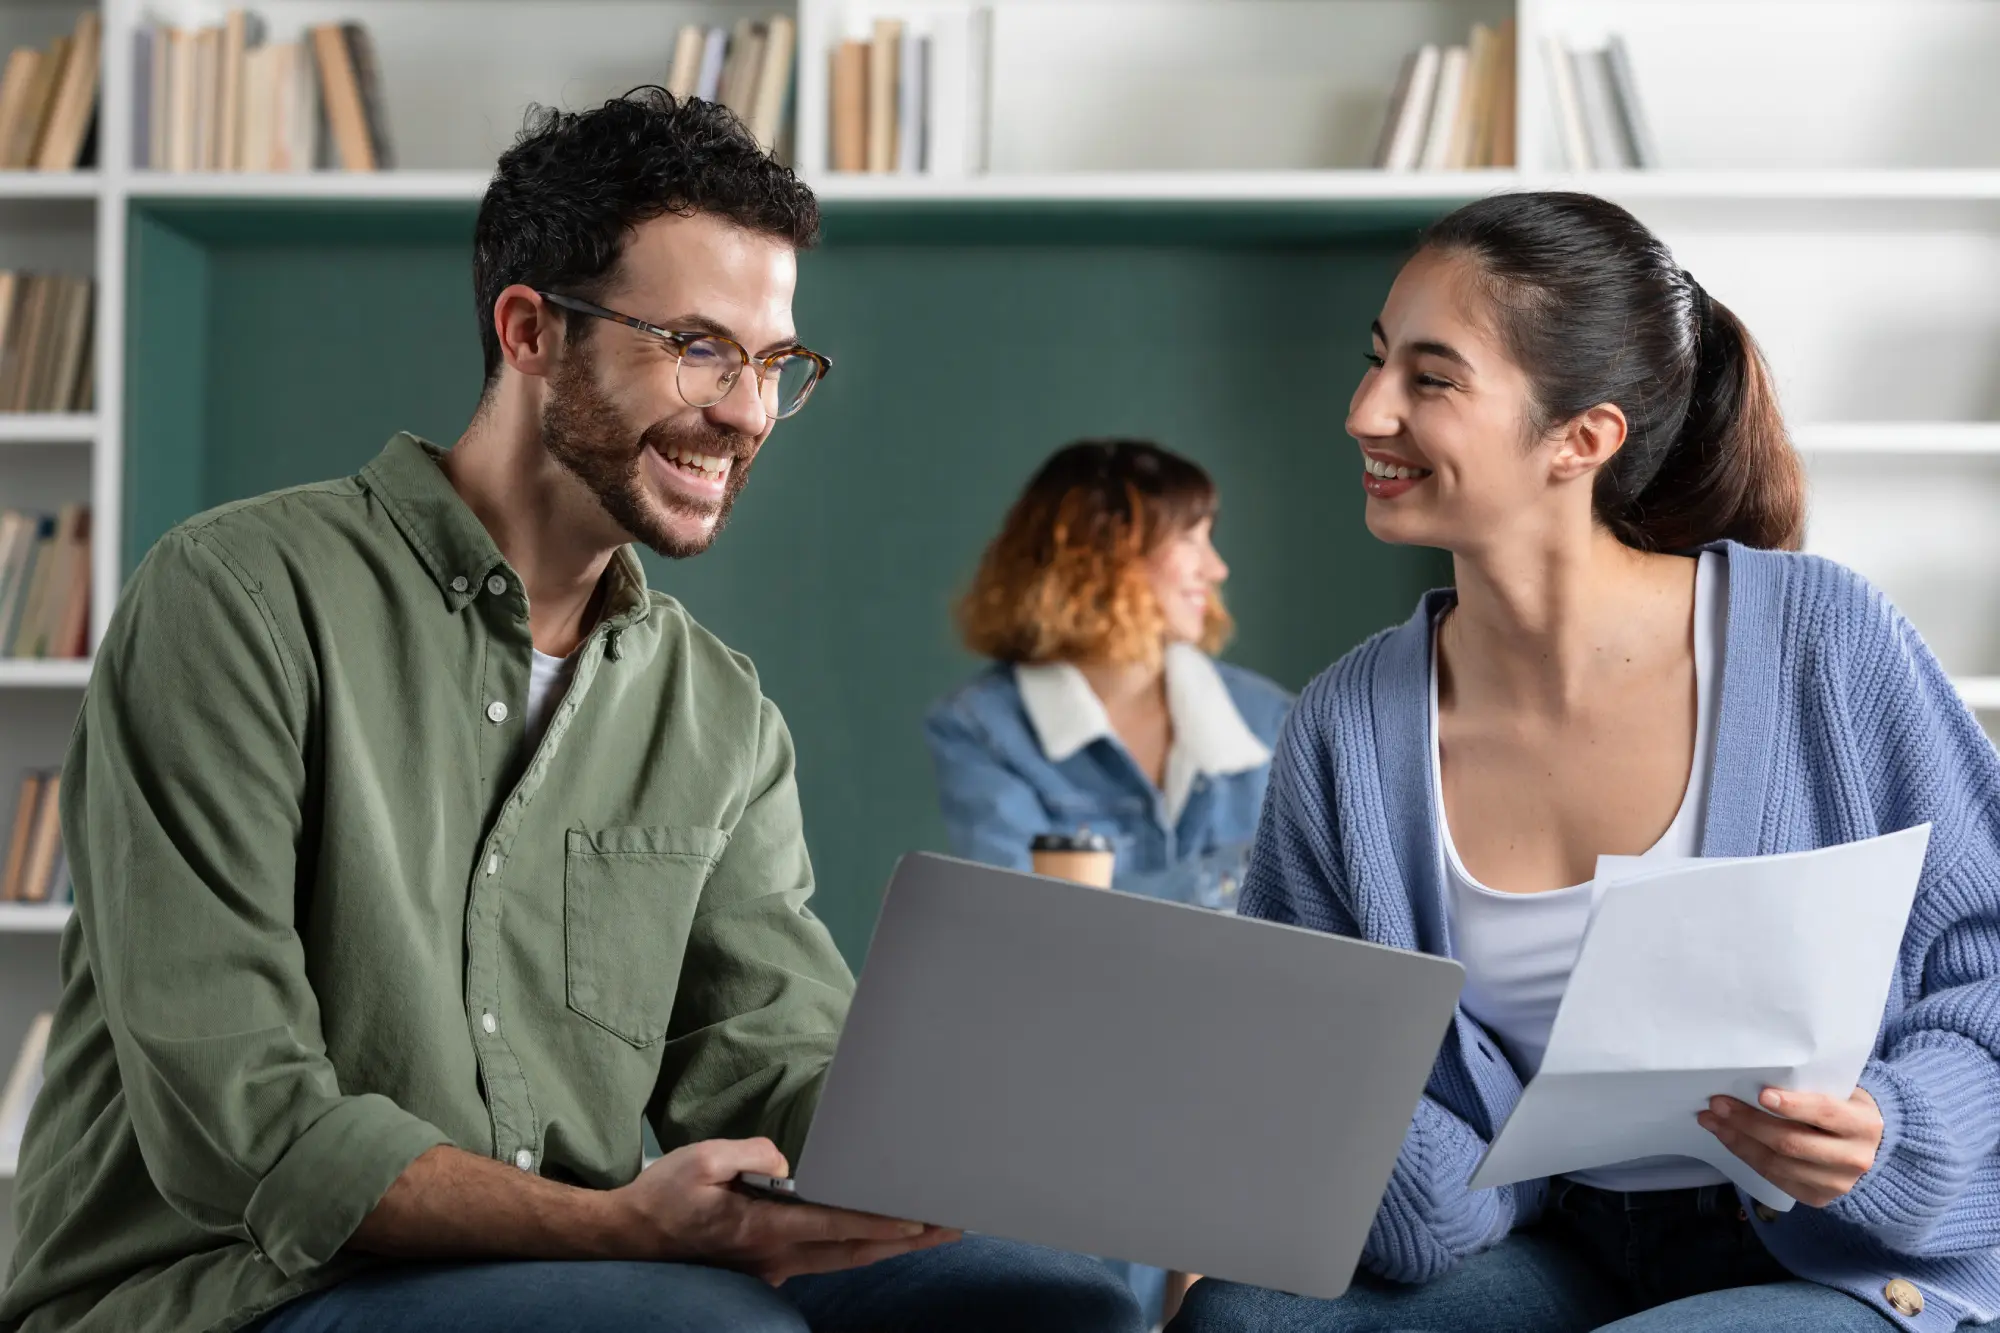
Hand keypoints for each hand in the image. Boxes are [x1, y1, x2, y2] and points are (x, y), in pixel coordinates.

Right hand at [612, 1137, 958, 1282]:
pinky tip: (880, 1234)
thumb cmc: (662, 1196)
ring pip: (843, 1259)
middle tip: (951, 1227)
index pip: (834, 1226)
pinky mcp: (766, 1266)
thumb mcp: (699, 1160)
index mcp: (761, 1228)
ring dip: (889, 1245)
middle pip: (854, 1251)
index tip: (918, 1219)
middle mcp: (774, 1255)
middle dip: (906, 1240)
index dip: (879, 1222)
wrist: (628, 1239)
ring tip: (930, 1231)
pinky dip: (857, 1246)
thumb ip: (750, 1154)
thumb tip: (787, 1162)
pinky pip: (823, 1257)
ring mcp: (772, 1267)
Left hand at [1697, 1087, 1882, 1206]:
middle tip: (1718, 1104)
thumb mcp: (1845, 1094)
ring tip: (1712, 1121)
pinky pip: (1775, 1178)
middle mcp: (1854, 1158)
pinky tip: (1729, 1139)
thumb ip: (1814, 1089)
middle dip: (1749, 1122)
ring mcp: (1836, 1183)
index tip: (1762, 1094)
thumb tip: (1756, 1079)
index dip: (1793, 1105)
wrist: (1874, 1152)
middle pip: (1792, 1142)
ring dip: (1739, 1141)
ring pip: (1778, 1164)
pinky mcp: (1818, 1198)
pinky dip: (1747, 1157)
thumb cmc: (1847, 1111)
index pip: (1825, 1113)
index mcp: (1864, 1125)